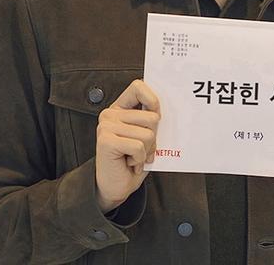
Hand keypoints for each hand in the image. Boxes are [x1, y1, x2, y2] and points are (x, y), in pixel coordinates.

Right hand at [95, 79, 160, 212]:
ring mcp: (106, 126)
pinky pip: (139, 146)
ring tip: (135, 156)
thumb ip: (150, 118)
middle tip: (141, 149)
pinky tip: (129, 162)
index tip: (156, 117)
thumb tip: (169, 106)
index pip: (138, 86)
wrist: (116, 187)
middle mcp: (110, 114)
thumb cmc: (133, 160)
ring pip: (148, 134)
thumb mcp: (146, 135)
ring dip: (147, 151)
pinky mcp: (105, 141)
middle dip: (153, 138)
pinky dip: (139, 159)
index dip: (153, 100)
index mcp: (120, 108)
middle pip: (152, 117)